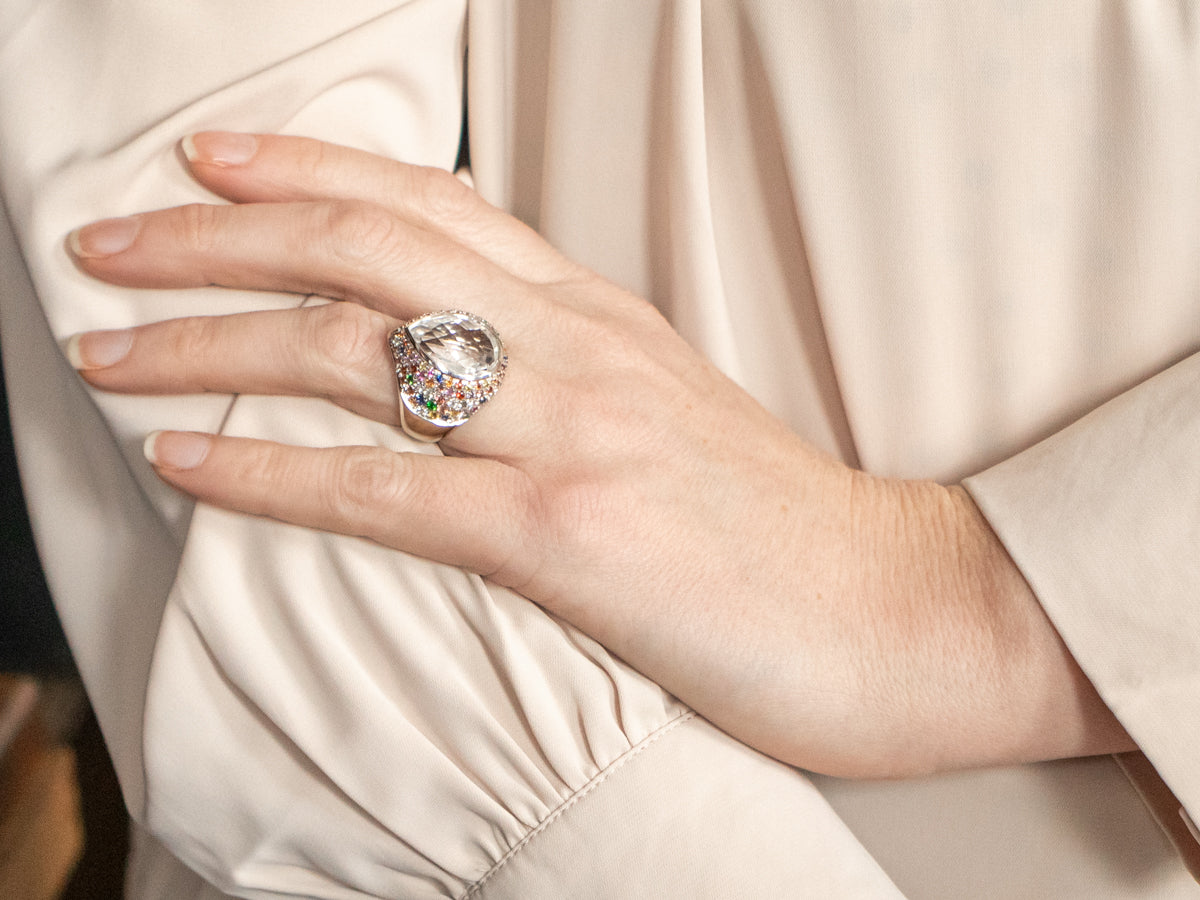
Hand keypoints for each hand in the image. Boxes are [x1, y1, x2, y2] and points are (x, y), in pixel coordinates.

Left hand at [67, 132, 1131, 775]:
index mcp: (602, 315)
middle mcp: (578, 348)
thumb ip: (571, 370)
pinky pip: (381, 491)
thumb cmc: (780, 525)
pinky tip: (186, 465)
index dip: (315, 168)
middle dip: (221, 233)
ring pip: (354, 352)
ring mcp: (572, 434)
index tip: (219, 159)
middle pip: (367, 249)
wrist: (897, 607)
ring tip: (109, 348)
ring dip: (208, 340)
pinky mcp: (569, 535)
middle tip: (113, 238)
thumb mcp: (671, 410)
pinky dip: (267, 474)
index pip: (436, 204)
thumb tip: (470, 362)